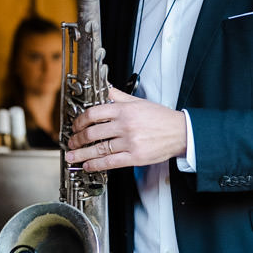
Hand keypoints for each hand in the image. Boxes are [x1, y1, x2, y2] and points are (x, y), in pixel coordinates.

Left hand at [64, 88, 186, 172]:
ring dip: (82, 154)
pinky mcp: (135, 157)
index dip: (80, 121)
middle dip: (77, 139)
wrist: (180, 132)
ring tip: (73, 156)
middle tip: (71, 142)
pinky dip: (96, 165)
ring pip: (99, 149)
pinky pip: (111, 162)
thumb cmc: (160, 118)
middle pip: (93, 133)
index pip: (94, 114)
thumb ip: (117, 95)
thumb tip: (104, 86)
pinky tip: (88, 165)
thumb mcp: (138, 101)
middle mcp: (125, 125)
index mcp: (124, 110)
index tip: (75, 126)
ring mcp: (130, 142)